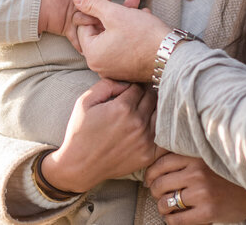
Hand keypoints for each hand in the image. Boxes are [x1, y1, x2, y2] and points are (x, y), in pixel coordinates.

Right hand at [39, 0, 109, 49]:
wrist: (35, 10)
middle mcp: (75, 7)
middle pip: (91, 5)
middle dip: (101, 3)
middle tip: (110, 2)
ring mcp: (72, 19)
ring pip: (87, 20)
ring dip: (96, 23)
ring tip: (106, 26)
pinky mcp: (67, 29)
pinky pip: (75, 38)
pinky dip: (80, 45)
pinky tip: (87, 51)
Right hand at [41, 79, 158, 193]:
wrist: (79, 165)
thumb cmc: (80, 132)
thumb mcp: (85, 101)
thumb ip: (106, 84)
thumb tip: (126, 80)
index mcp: (122, 107)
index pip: (139, 87)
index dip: (134, 85)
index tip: (130, 89)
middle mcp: (137, 122)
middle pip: (152, 98)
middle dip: (146, 94)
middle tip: (139, 97)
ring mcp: (145, 140)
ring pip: (160, 114)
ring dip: (155, 109)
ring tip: (147, 109)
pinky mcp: (148, 155)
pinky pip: (166, 137)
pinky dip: (164, 129)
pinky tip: (158, 126)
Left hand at [74, 0, 170, 81]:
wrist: (172, 57)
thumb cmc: (144, 36)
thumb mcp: (115, 14)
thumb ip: (92, 3)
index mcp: (93, 54)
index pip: (83, 25)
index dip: (94, 7)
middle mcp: (101, 65)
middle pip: (100, 30)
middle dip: (113, 10)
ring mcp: (115, 69)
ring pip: (114, 35)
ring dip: (124, 16)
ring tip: (137, 4)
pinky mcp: (129, 69)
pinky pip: (123, 45)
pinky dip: (130, 30)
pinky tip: (143, 16)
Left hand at [146, 154, 245, 224]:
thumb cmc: (225, 173)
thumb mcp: (206, 158)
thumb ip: (185, 157)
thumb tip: (156, 162)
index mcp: (195, 157)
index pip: (160, 164)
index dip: (151, 174)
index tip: (150, 180)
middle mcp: (197, 173)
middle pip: (160, 183)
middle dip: (154, 191)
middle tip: (158, 194)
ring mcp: (202, 193)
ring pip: (165, 202)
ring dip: (161, 207)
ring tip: (166, 207)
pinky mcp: (207, 212)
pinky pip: (176, 220)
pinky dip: (170, 221)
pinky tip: (174, 218)